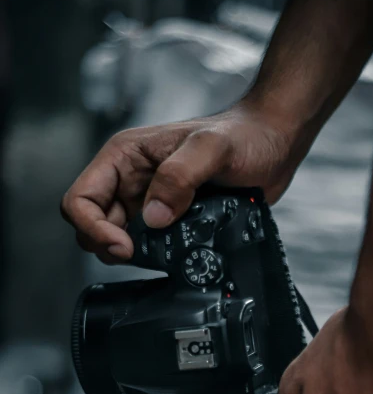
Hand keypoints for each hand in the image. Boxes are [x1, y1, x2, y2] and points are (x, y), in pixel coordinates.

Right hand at [61, 102, 303, 262]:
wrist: (272, 145)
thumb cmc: (243, 136)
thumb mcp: (211, 149)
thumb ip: (179, 177)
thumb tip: (153, 218)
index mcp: (125, 157)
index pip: (79, 199)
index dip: (92, 228)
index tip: (125, 246)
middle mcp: (131, 181)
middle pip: (92, 225)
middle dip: (108, 245)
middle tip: (140, 254)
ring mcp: (149, 203)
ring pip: (118, 240)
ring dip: (133, 254)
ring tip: (163, 252)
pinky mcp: (170, 220)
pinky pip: (149, 246)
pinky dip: (155, 257)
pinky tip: (177, 254)